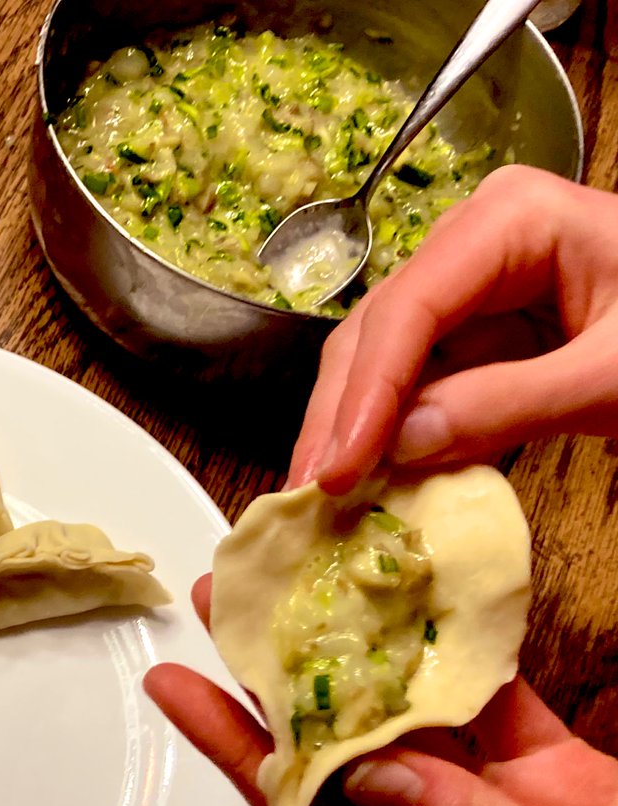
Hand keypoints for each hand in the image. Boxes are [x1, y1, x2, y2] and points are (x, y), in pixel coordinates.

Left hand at [145, 576, 617, 805]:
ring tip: (301, 590)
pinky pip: (486, 714)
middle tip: (228, 600)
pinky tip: (420, 607)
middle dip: (274, 682)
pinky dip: (456, 660)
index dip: (232, 747)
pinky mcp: (545, 785)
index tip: (174, 682)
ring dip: (353, 659)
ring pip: (401, 726)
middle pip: (334, 761)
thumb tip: (367, 770)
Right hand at [289, 166, 617, 493]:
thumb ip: (509, 405)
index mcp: (511, 221)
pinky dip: (392, 438)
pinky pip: (416, 389)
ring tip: (324, 497)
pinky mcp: (474, 339)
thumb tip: (399, 447)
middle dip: (339, 417)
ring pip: (381, 364)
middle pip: (376, 333)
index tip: (334, 471)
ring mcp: (468, 293)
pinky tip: (369, 480)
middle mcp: (472, 246)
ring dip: (354, 432)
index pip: (410, 308)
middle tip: (307, 492)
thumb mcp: (617, 374)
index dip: (364, 395)